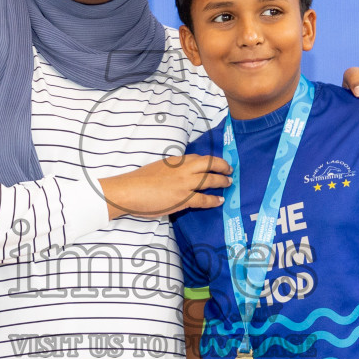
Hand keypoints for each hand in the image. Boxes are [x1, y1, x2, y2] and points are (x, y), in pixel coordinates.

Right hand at [99, 153, 231, 219]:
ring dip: (222, 181)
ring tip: (229, 183)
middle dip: (222, 165)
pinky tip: (220, 201)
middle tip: (229, 169)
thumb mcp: (157, 168)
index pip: (197, 158)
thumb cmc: (138, 182)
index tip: (215, 163)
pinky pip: (204, 199)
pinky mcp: (184, 198)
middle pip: (209, 163)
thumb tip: (176, 178)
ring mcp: (184, 183)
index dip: (209, 161)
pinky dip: (214, 200)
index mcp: (175, 161)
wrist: (129, 191)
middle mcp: (183, 169)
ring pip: (211, 180)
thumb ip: (170, 171)